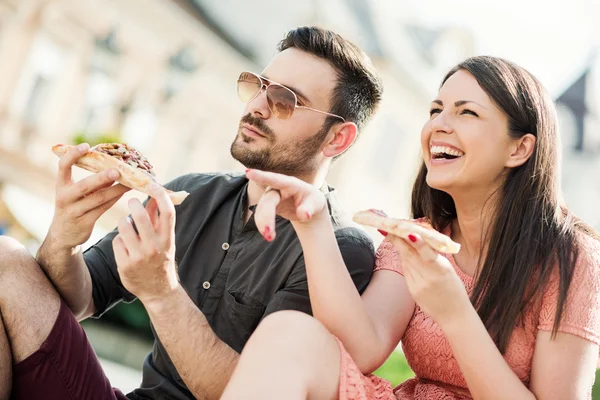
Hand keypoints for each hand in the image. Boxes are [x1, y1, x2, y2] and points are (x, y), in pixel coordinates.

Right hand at [49, 143, 129, 248]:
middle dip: (101, 177)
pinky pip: (103, 208)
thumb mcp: (75, 193)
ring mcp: (74, 211)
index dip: (73, 155)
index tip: (86, 145)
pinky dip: (115, 198)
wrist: (63, 236)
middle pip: (84, 185)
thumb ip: (91, 182)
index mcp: (61, 186)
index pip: (62, 167)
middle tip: (117, 171)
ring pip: (98, 198)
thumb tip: (114, 166)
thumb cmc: (73, 207)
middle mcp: (65, 198)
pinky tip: (125, 192)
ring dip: (116, 189)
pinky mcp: (85, 222)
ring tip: (129, 181)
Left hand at [112, 183, 179, 305]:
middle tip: (131, 202)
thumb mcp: (165, 240)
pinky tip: (125, 246)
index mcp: (168, 239)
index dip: (160, 195)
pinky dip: (120, 240)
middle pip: (140, 215)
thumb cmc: (162, 259)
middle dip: (133, 204)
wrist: (159, 291)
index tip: (153, 185)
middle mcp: (154, 247)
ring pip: (124, 226)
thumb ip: (159, 220)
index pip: (167, 212)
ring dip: (124, 222)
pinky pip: (117, 241)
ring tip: (127, 226)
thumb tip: (154, 197)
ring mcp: (139, 256)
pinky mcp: (125, 264)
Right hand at [245, 169, 326, 240]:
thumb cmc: (312, 201)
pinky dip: (263, 225)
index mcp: (291, 184)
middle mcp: (277, 188)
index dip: (262, 176)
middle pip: (267, 200)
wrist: (308, 208)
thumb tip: (304, 215)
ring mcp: (271, 196)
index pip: (275, 180)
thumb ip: (309, 208)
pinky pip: (261, 215)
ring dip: (263, 223)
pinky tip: (269, 236)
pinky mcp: (267, 205)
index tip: (248, 173)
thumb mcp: (316, 204)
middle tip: (268, 234)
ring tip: (270, 238)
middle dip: (266, 216)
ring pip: (261, 209)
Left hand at [387, 233, 471, 328]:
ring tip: (393, 235)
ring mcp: (418, 286)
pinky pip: (406, 271)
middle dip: (398, 240)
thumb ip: (434, 257)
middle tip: (389, 227)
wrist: (453, 315)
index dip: (418, 243)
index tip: (409, 233)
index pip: (427, 254)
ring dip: (400, 248)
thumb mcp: (449, 270)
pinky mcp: (412, 291)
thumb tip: (420, 240)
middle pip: (410, 255)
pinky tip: (405, 254)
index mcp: (441, 270)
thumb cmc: (454, 289)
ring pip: (406, 262)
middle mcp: (428, 278)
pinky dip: (405, 261)